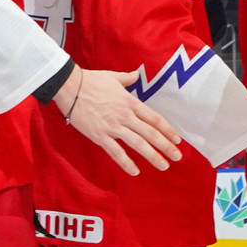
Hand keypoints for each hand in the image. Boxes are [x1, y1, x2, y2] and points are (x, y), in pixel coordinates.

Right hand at [58, 68, 182, 175]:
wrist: (69, 87)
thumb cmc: (90, 80)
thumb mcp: (113, 77)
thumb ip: (127, 78)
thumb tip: (136, 74)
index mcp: (130, 102)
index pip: (154, 118)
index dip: (167, 130)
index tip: (177, 139)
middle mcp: (125, 115)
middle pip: (150, 133)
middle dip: (166, 146)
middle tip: (177, 157)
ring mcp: (113, 127)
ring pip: (137, 144)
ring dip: (152, 156)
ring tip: (163, 166)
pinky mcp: (99, 136)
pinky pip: (116, 152)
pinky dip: (126, 163)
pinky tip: (135, 171)